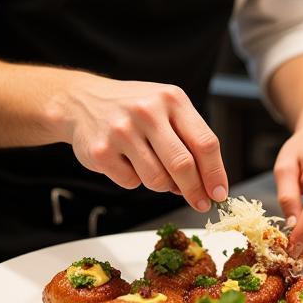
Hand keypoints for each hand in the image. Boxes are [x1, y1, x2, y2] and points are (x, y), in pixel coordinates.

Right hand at [61, 75, 228, 211]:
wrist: (83, 100)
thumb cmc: (135, 108)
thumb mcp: (166, 108)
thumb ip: (189, 139)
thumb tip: (207, 183)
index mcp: (172, 99)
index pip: (205, 142)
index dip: (215, 173)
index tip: (219, 193)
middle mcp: (147, 111)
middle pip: (183, 165)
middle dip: (195, 190)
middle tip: (200, 203)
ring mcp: (122, 131)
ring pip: (157, 179)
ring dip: (161, 184)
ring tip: (152, 166)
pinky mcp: (102, 151)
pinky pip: (130, 183)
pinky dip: (134, 179)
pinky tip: (126, 160)